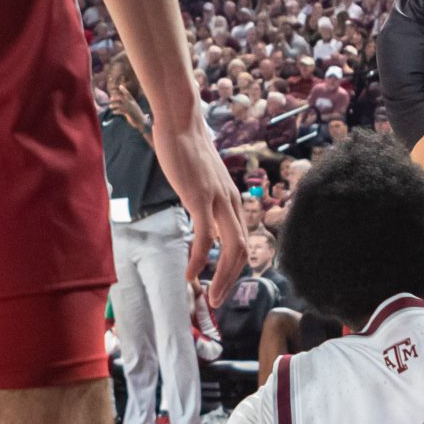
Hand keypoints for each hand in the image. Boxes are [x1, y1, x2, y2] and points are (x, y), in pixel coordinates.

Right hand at [153, 112, 250, 306]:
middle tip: (217, 300)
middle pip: (242, 250)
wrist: (180, 123)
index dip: (235, 267)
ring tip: (209, 296)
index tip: (220, 283)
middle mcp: (231, 202)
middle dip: (231, 280)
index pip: (242, 240)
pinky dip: (200, 259)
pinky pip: (206, 237)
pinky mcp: (201, 198)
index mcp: (232, 199)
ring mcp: (218, 200)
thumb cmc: (186, 149)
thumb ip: (204, 199)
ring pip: (231, 248)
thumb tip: (198, 214)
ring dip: (221, 277)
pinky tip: (190, 273)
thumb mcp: (201, 180)